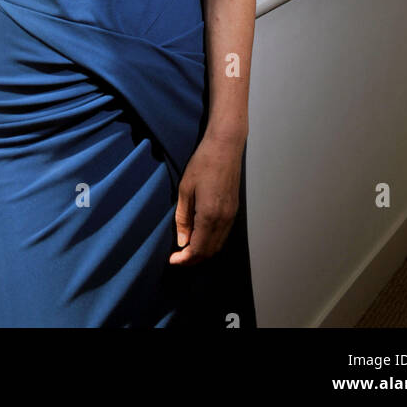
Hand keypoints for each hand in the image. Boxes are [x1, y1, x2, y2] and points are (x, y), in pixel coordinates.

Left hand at [169, 133, 243, 264]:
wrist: (225, 146)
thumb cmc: (203, 163)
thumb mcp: (185, 189)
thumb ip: (183, 218)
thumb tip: (182, 241)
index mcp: (210, 216)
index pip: (198, 249)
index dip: (185, 259)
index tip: (172, 260)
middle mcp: (224, 220)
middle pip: (210, 251)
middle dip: (193, 259)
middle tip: (178, 257)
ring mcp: (231, 215)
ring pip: (218, 245)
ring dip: (203, 252)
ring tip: (187, 249)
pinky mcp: (234, 210)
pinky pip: (223, 235)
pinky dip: (211, 242)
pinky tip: (200, 236)